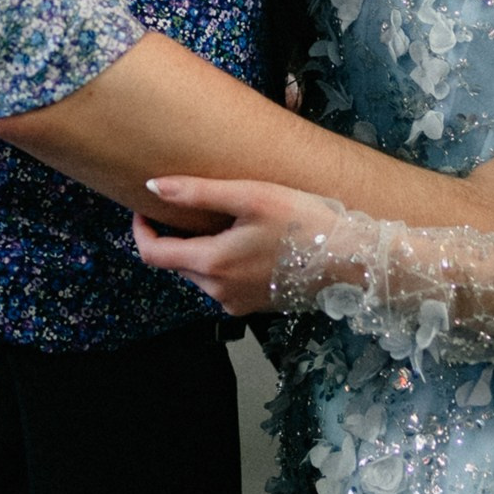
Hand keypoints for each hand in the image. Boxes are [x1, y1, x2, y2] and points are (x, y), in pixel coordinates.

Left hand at [132, 177, 315, 316]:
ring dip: (201, 249)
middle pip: (178, 264)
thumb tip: (152, 186)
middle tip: (196, 205)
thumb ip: (197, 192)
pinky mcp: (255, 307)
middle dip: (176, 236)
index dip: (141, 230)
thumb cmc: (302, 220)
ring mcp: (237, 303)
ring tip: (228, 220)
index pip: (154, 255)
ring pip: (201, 274)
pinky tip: (248, 241)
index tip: (145, 207)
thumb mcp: (250, 195)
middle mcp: (219, 292)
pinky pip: (224, 284)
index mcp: (212, 264)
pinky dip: (223, 263)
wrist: (351, 259)